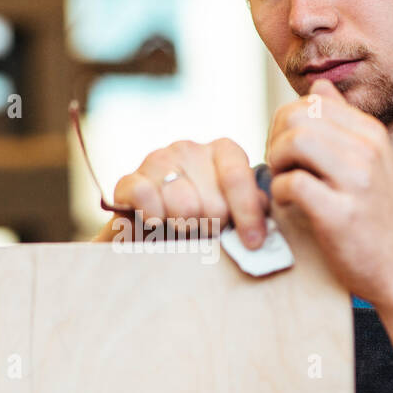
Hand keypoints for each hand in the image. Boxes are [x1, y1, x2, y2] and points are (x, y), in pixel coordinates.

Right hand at [92, 139, 268, 247]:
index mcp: (223, 151)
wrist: (150, 237)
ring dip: (185, 228)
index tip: (253, 243)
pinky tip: (157, 224)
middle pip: (212, 201)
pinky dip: (154, 218)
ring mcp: (157, 160)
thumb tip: (263, 208)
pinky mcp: (129, 181)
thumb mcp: (233, 214)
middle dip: (212, 227)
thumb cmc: (201, 225)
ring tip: (182, 232)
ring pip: (183, 204)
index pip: (238, 177)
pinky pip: (146, 198)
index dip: (247, 214)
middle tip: (206, 234)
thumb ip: (252, 207)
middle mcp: (189, 149)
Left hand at [266, 79, 392, 305]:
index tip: (288, 153)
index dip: (285, 124)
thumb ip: (342, 124)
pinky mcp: (341, 213)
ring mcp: (357, 181)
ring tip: (283, 185)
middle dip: (275, 140)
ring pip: (293, 142)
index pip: (311, 102)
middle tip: (280, 168)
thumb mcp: (369, 162)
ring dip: (276, 164)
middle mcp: (368, 150)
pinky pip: (291, 183)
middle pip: (297, 117)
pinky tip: (287, 205)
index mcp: (371, 133)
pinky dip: (278, 193)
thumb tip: (319, 86)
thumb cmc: (376, 219)